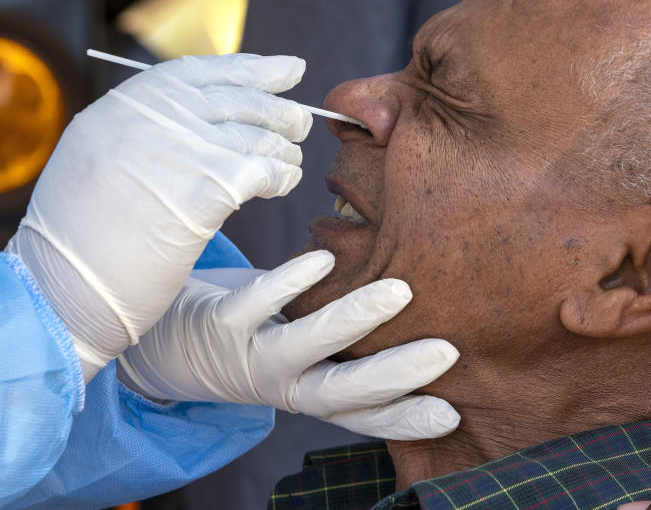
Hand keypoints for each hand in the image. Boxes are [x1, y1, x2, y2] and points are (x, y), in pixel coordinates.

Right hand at [6, 54, 311, 379]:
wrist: (63, 289)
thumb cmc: (84, 235)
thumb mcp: (102, 156)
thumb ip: (151, 127)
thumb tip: (214, 108)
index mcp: (125, 104)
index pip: (203, 70)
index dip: (255, 69)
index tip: (292, 69)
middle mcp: (152, 117)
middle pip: (239, 100)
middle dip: (279, 111)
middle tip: (301, 123)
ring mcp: (179, 150)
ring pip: (257, 136)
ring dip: (283, 151)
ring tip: (291, 164)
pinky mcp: (204, 190)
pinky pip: (263, 171)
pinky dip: (281, 176)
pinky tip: (283, 185)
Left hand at [116, 250, 461, 439]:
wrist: (171, 344)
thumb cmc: (265, 339)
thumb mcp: (308, 352)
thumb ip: (354, 343)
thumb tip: (424, 311)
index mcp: (311, 393)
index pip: (364, 416)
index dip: (405, 419)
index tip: (450, 415)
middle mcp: (285, 383)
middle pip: (342, 391)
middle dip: (395, 374)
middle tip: (446, 351)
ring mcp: (253, 354)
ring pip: (306, 345)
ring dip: (352, 321)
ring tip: (400, 293)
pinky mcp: (223, 322)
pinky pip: (257, 303)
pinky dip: (291, 282)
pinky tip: (326, 258)